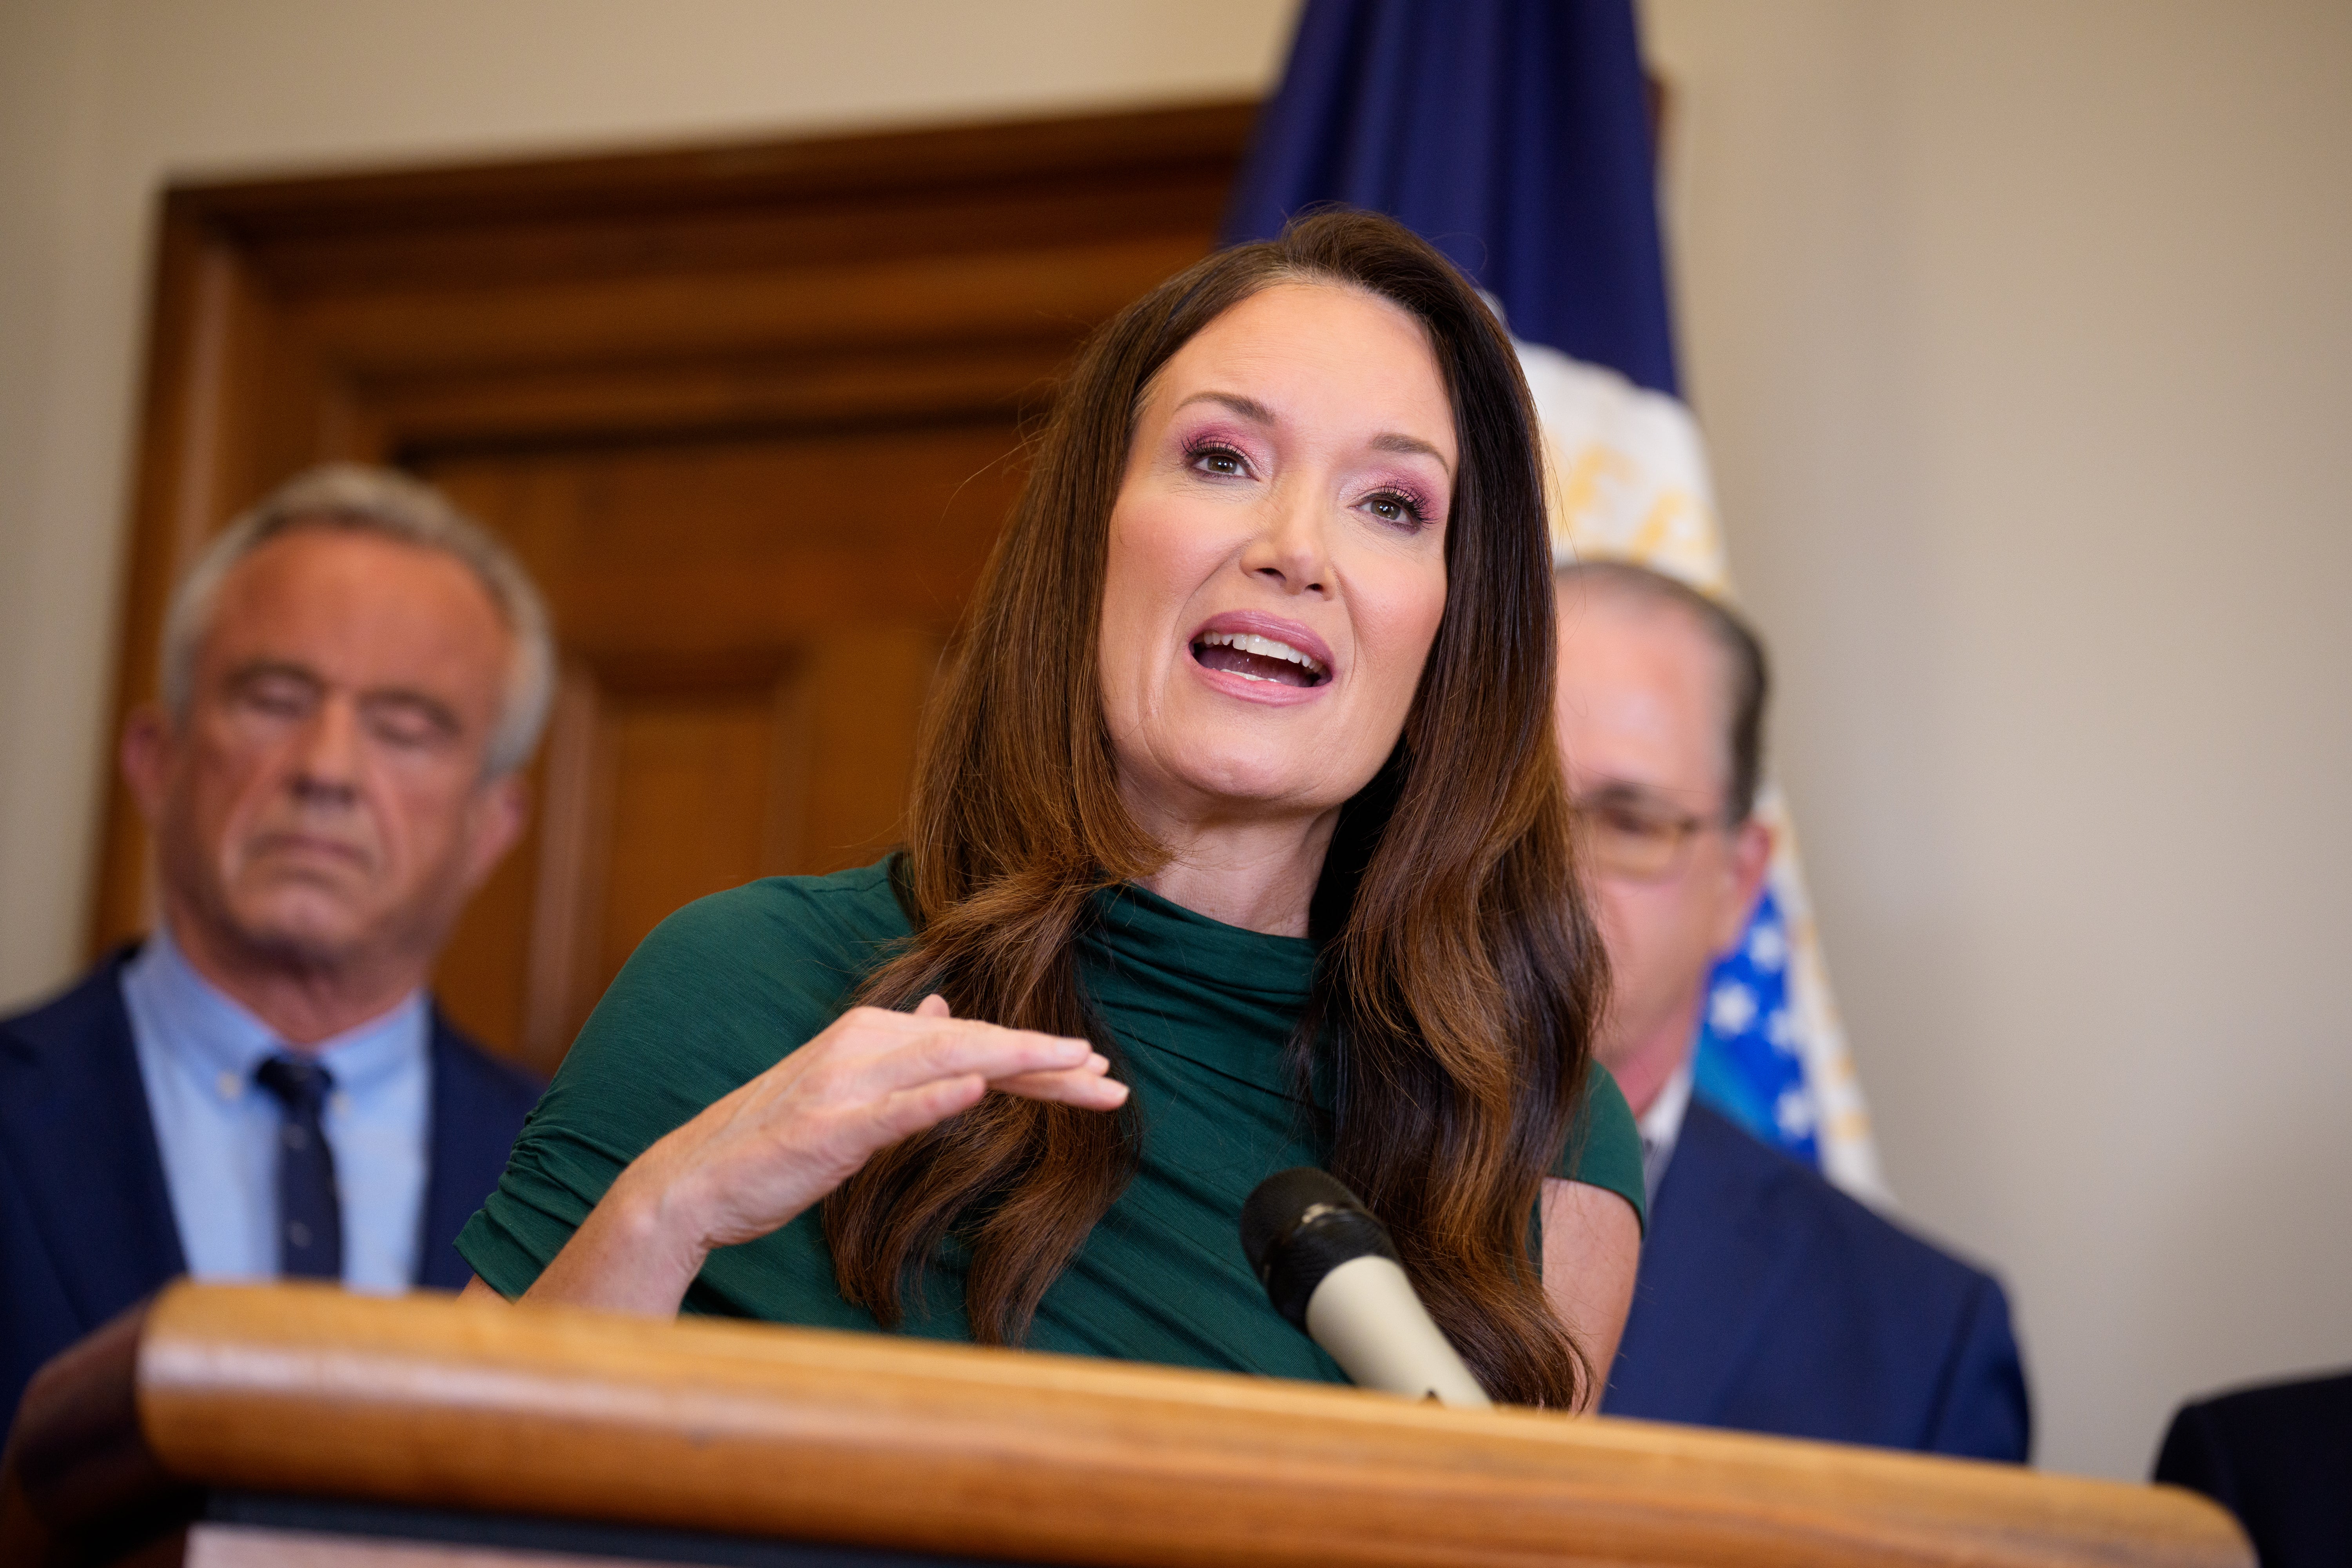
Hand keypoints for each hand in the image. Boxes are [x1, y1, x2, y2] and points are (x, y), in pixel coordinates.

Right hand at [525, 996, 1124, 1313]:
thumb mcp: (843, 1087)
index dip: (1035, 1054)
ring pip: (947, 1063)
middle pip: (974, 1046)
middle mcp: (862, 1047)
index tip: (1094, 1068)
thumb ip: (896, 1050)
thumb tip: (942, 1011)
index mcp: (871, 1037)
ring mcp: (843, 1085)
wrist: (694, 1184)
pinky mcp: (826, 1127)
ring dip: (1016, 1063)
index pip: (971, 1041)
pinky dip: (937, 1096)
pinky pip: (892, 1109)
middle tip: (1111, 1079)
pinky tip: (981, 1088)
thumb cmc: (773, 1143)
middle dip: (1047, 1062)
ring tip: (1076, 1068)